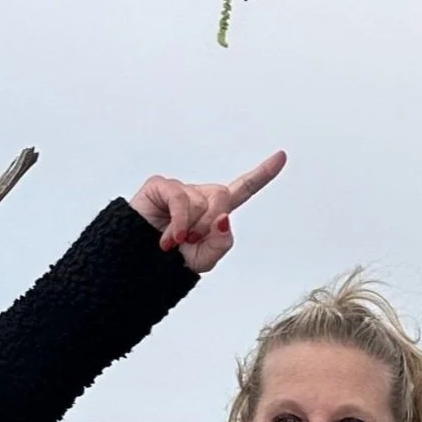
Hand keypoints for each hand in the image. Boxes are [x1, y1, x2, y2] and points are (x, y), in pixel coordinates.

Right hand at [128, 151, 286, 273]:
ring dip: (190, 229)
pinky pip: (180, 199)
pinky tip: (168, 239)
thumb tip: (224, 219)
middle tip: (191, 241)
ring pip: (201, 202)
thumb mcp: (205, 259)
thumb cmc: (172, 262)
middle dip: (210, 224)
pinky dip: (178, 223)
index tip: (281, 156)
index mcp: (215, 212)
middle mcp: (200, 196)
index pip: (243, 189)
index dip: (262, 174)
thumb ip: (222, 242)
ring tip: (174, 241)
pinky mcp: (161, 186)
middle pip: (224, 197)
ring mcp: (180, 189)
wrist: (140, 264)